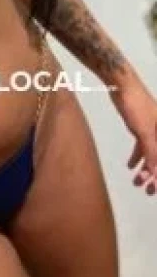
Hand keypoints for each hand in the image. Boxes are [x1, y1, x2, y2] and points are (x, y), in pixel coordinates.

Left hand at [110, 78, 156, 194]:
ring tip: (136, 181)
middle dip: (154, 175)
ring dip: (144, 168)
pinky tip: (130, 166)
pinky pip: (143, 146)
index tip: (154, 190)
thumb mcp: (144, 132)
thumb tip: (156, 172)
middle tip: (145, 190)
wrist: (122, 85)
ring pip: (151, 153)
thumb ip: (151, 152)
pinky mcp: (141, 127)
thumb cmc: (136, 105)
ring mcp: (152, 129)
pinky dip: (137, 157)